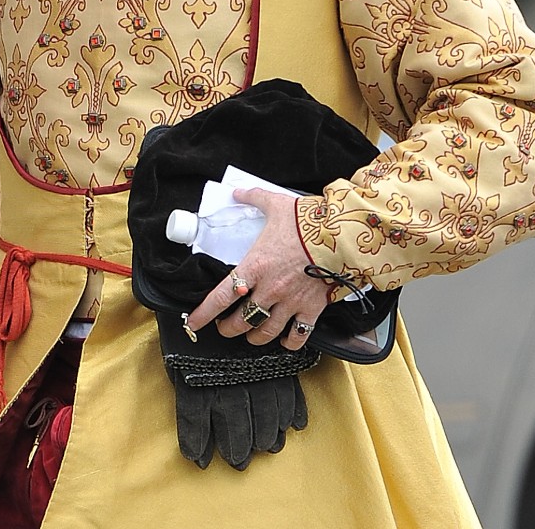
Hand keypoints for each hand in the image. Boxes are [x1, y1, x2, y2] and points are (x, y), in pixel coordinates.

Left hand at [184, 187, 330, 350]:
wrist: (341, 234)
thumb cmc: (307, 222)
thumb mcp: (276, 205)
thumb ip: (254, 198)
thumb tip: (238, 192)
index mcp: (255, 266)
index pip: (220, 296)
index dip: (204, 313)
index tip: (193, 322)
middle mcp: (270, 289)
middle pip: (240, 321)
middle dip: (228, 328)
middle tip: (225, 327)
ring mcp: (290, 302)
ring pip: (265, 332)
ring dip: (254, 337)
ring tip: (250, 336)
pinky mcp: (311, 309)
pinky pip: (298, 336)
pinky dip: (289, 342)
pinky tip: (285, 340)